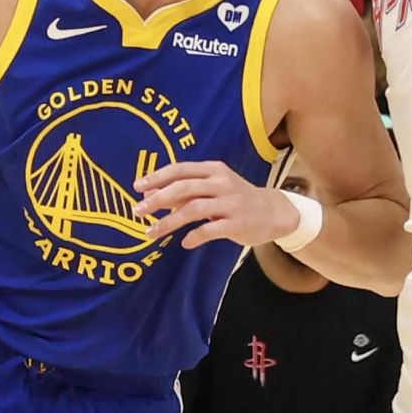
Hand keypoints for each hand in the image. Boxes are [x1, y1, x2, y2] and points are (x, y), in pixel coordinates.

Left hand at [133, 161, 301, 250]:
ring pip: (193, 209)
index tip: (137, 188)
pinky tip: (184, 243)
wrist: (274, 212)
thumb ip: (187, 190)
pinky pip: (210, 230)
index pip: (180, 169)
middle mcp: (221, 183)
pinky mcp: (237, 223)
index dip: (157, 177)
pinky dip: (194, 236)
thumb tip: (153, 196)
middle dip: (157, 199)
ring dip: (168, 222)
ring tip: (151, 233)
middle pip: (184, 188)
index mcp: (214, 169)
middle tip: (137, 211)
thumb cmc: (236, 198)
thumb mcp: (214, 187)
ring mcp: (230, 203)